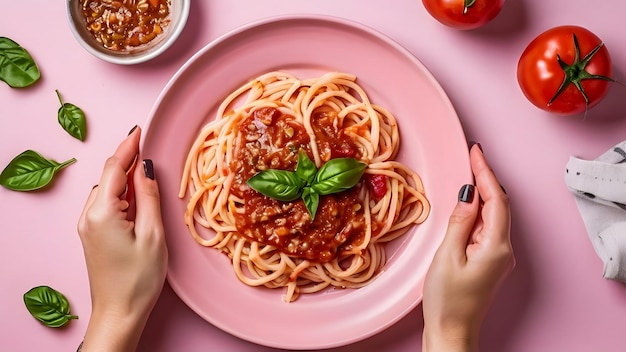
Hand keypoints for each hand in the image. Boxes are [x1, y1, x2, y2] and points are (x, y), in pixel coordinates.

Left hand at [77, 126, 166, 350]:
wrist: (119, 313)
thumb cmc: (138, 279)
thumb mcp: (152, 234)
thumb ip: (149, 197)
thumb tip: (146, 168)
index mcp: (102, 212)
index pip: (115, 168)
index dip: (129, 147)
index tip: (141, 130)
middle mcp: (89, 215)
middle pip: (110, 176)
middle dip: (129, 161)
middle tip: (152, 150)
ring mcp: (88, 226)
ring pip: (108, 190)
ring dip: (126, 179)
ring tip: (149, 175)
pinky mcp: (93, 235)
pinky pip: (106, 204)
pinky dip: (122, 194)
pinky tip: (137, 198)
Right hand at [422, 143, 514, 351]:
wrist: (451, 332)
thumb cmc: (447, 300)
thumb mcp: (448, 256)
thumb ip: (460, 222)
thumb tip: (469, 194)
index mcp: (496, 247)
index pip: (496, 200)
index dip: (486, 173)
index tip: (476, 151)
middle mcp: (503, 250)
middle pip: (498, 205)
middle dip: (486, 178)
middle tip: (472, 155)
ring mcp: (497, 256)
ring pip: (492, 215)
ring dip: (482, 193)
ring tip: (469, 171)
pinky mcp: (488, 261)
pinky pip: (486, 228)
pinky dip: (478, 210)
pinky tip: (468, 203)